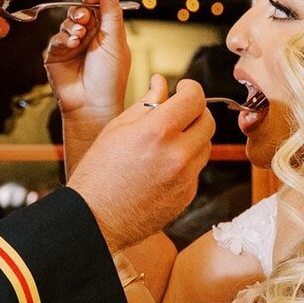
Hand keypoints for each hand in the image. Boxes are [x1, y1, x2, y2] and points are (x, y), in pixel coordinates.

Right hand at [44, 0, 130, 127]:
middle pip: (81, 9)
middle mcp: (89, 36)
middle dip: (81, 11)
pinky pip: (56, 37)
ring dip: (73, 25)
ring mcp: (72, 45)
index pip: (99, 3)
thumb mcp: (114, 41)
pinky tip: (72, 45)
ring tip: (79, 37)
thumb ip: (112, 12)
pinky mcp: (56, 54)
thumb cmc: (109, 78)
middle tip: (84, 18)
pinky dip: (63, 38)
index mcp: (107, 31)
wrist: (92, 105)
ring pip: (67, 21)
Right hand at [69, 74, 214, 252]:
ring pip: (205, 147)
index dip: (191, 89)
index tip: (183, 90)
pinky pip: (195, 170)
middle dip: (195, 113)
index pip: (195, 99)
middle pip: (208, 122)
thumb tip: (161, 83)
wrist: (95, 219)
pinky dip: (185, 164)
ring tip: (166, 143)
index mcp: (157, 132)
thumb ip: (145, 104)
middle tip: (178, 114)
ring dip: (193, 138)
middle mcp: (177, 155)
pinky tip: (161, 168)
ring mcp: (185, 179)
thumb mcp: (116, 129)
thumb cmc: (98, 173)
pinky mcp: (186, 197)